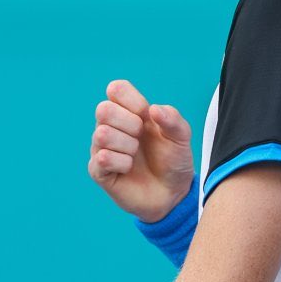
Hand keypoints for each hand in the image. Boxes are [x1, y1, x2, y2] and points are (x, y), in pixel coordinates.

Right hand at [89, 79, 194, 222]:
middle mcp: (111, 126)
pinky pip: (102, 158)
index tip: (147, 116)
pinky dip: (122, 163)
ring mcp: (102, 148)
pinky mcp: (98, 171)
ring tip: (136, 155)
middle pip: (103, 109)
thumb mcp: (182, 137)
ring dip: (127, 146)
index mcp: (128, 111)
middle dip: (129, 124)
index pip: (116, 89)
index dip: (133, 101)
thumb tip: (153, 110)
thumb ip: (172, 119)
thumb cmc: (173, 160)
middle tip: (141, 137)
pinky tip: (128, 168)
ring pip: (102, 134)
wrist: (173, 193)